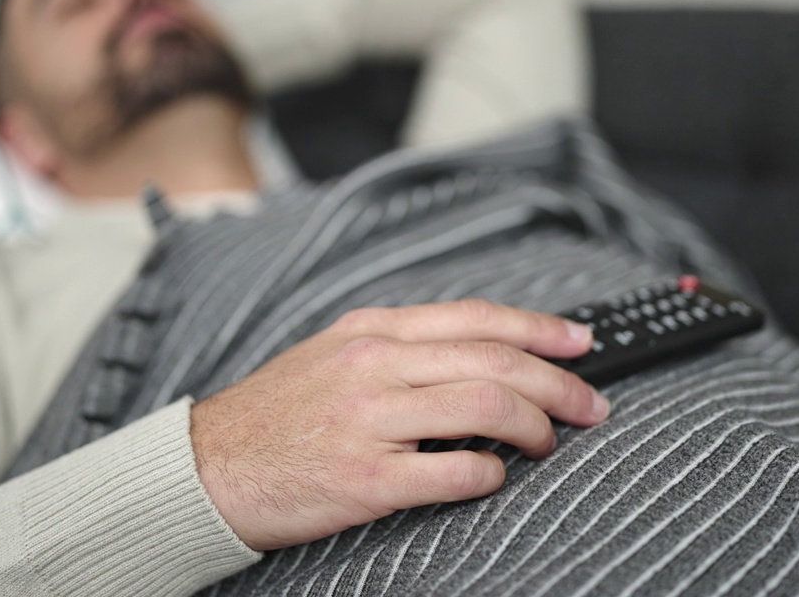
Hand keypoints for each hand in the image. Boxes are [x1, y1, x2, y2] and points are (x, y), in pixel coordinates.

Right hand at [188, 299, 608, 551]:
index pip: (477, 318)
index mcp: (373, 331)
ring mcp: (371, 421)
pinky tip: (496, 477)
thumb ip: (400, 346)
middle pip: (495, 361)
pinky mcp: (365, 479)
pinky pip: (453, 473)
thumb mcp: (333, 353)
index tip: (579, 343)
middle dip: (558, 383)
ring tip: (550, 443)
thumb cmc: (276, 413)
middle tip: (590, 406)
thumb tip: (478, 354)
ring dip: (536, 427)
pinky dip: (490, 475)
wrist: (208, 467)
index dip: (539, 329)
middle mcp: (376, 365)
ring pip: (485, 407)